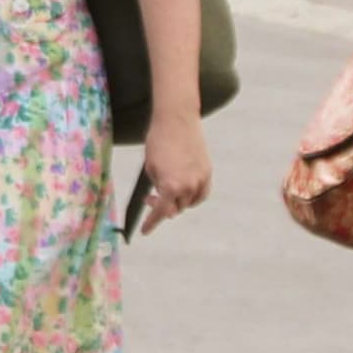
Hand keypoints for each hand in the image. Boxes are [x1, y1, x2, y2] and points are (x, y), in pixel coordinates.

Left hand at [132, 110, 212, 233]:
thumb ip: (158, 189)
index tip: (145, 231)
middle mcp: (188, 186)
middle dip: (163, 206)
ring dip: (178, 201)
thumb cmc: (157, 142)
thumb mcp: (150, 168)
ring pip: (189, 202)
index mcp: (170, 186)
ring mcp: (200, 180)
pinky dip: (193, 197)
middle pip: (175, 208)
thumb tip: (163, 201)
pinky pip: (201, 194)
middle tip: (150, 197)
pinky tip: (185, 191)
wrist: (177, 120)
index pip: (160, 212)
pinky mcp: (208, 172)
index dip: (151, 223)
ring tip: (167, 190)